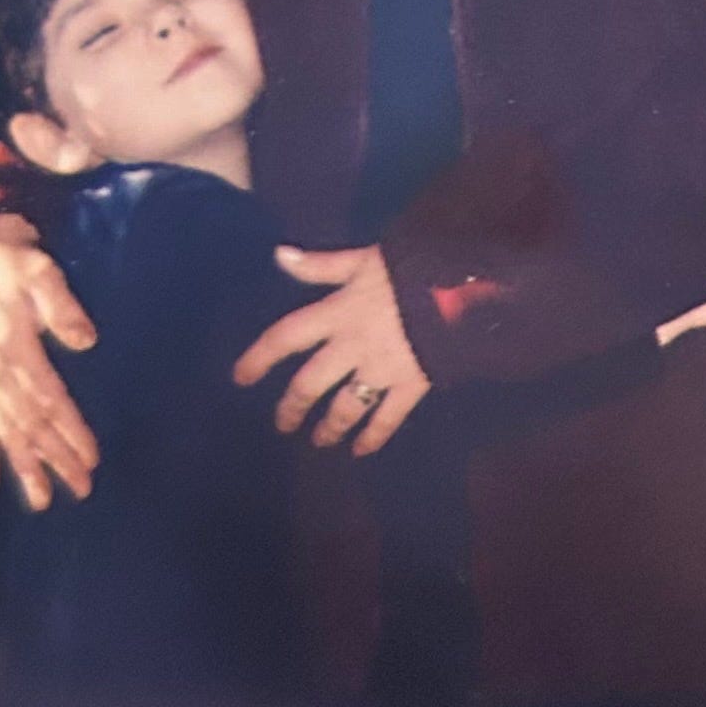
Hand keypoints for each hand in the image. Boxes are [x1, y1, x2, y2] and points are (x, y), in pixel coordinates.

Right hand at [0, 213, 99, 507]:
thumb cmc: (16, 262)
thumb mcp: (41, 272)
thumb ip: (61, 305)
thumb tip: (86, 339)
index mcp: (14, 349)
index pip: (48, 399)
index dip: (71, 429)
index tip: (92, 456)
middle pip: (30, 425)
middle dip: (56, 458)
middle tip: (83, 488)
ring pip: (8, 432)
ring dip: (26, 466)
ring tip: (44, 500)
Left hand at [233, 245, 429, 455]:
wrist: (465, 287)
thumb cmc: (412, 267)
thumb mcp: (363, 259)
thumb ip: (321, 265)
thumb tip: (279, 256)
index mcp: (336, 313)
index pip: (286, 337)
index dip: (259, 358)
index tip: (241, 378)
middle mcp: (351, 347)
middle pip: (310, 383)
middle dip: (292, 406)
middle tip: (283, 424)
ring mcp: (381, 370)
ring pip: (345, 407)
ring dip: (329, 427)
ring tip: (319, 440)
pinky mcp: (411, 385)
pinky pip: (387, 418)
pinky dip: (373, 436)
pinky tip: (361, 450)